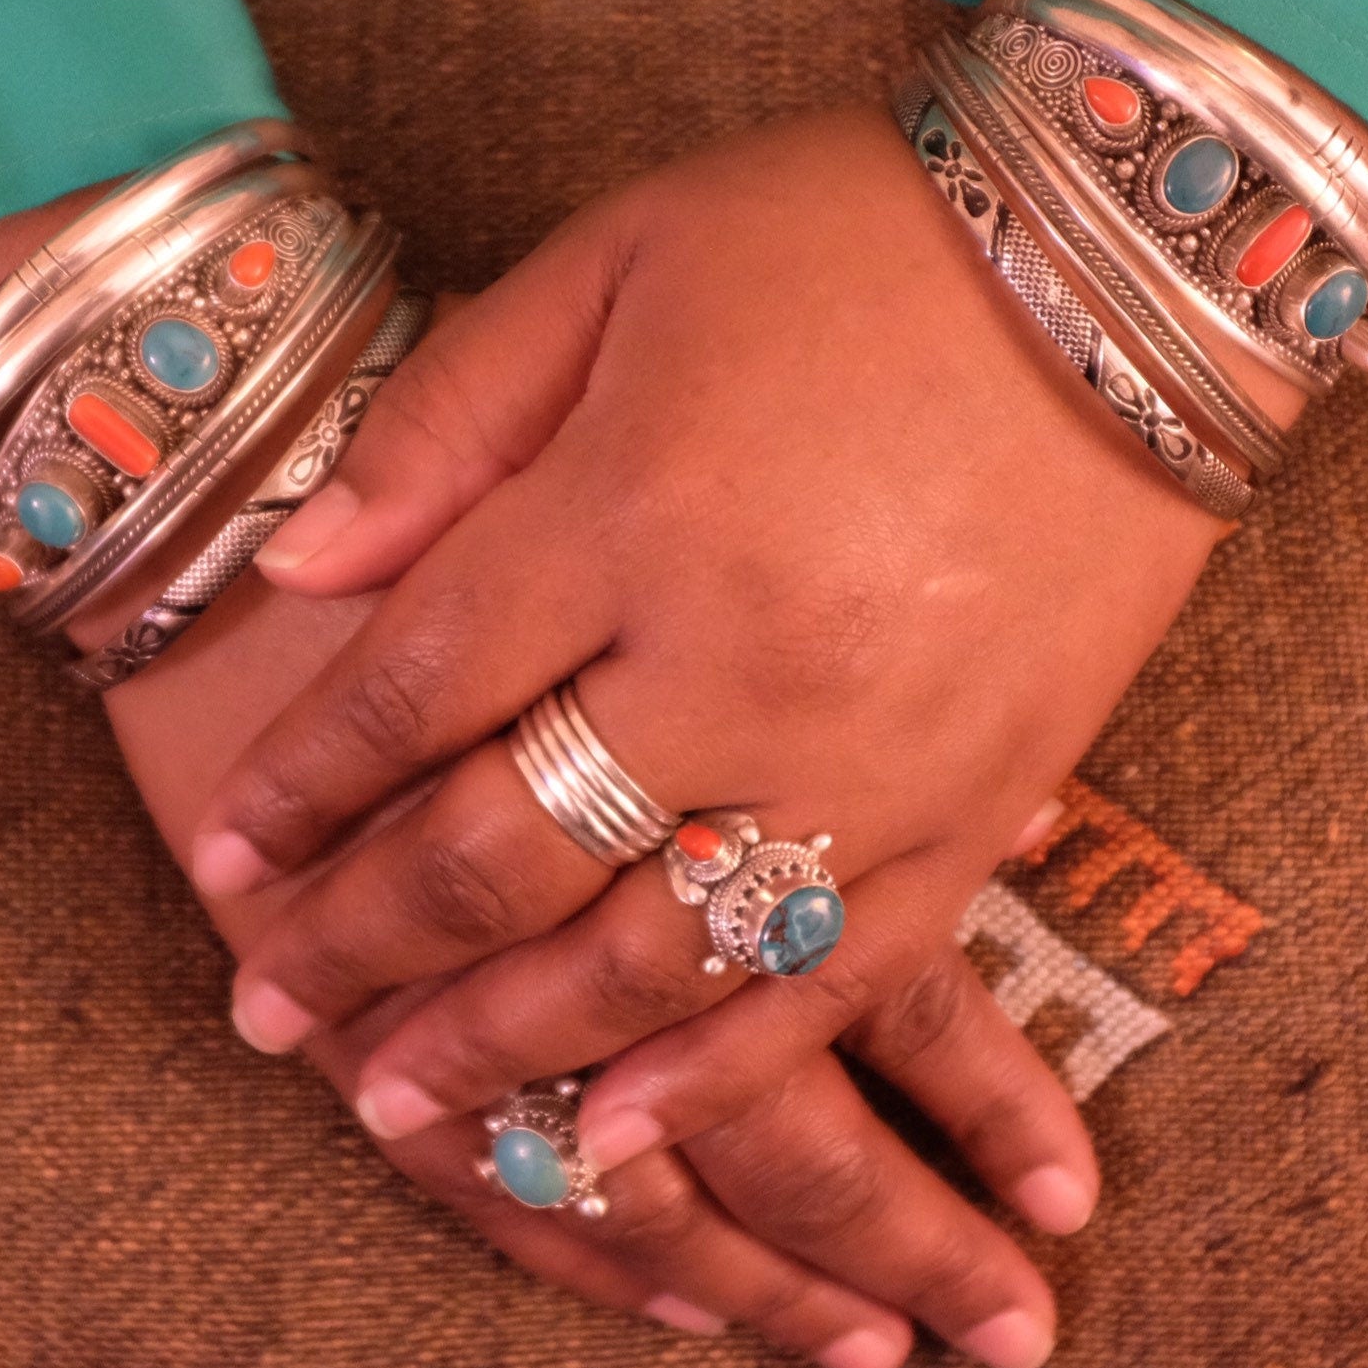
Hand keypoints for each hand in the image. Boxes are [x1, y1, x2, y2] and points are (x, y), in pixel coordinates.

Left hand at [0, 170, 1092, 1367]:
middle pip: (502, 853)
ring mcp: (866, 758)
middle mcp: (735, 662)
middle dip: (364, 945)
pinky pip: (831, 984)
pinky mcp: (980, 811)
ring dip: (503, 1046)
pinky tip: (616, 1136)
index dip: (305, 787)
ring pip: (646, 956)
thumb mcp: (618, 258)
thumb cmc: (854, 232)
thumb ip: (451, 421)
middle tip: (265, 1012)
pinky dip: (716, 1076)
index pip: (415, 692)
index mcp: (628, 507)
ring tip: (393, 1107)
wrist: (1139, 254)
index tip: (228, 856)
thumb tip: (299, 567)